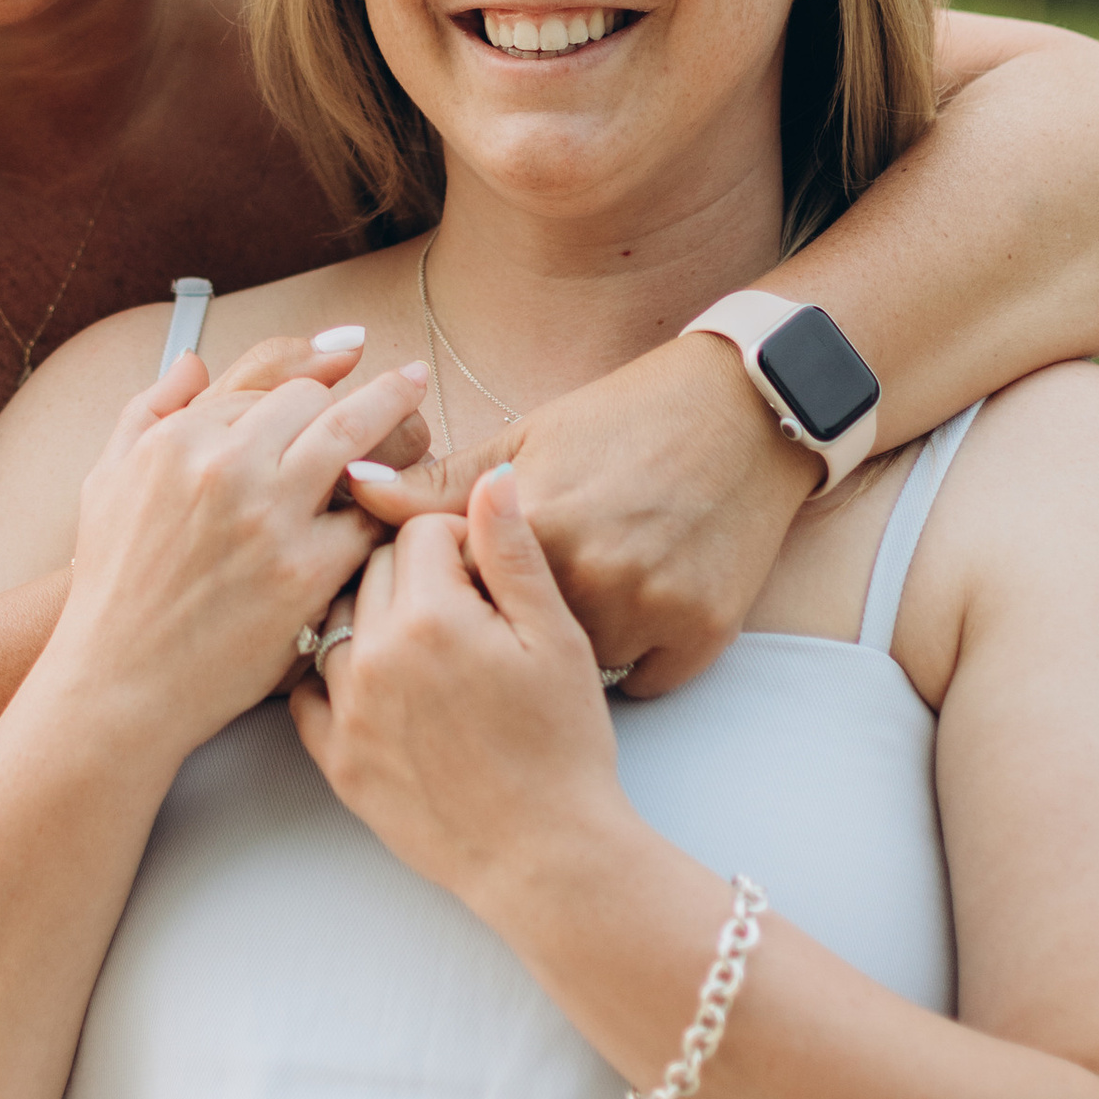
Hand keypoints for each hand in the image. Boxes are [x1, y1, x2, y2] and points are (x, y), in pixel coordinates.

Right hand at [55, 346, 430, 761]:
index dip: (312, 378)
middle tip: (405, 385)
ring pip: (354, 442)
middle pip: (318, 401)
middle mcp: (224, 466)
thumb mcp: (106, 481)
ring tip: (420, 410)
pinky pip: (369, 523)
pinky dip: (387, 514)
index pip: (267, 382)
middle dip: (363, 393)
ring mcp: (268, 518)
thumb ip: (149, 409)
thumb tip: (193, 362)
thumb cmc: (112, 586)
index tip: (347, 362)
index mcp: (179, 437)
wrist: (119, 683)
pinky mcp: (303, 573)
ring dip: (397, 422)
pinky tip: (403, 507)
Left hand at [290, 468, 624, 907]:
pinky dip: (337, 674)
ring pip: (335, 621)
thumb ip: (514, 552)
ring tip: (425, 645)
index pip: (418, 531)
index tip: (484, 572)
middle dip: (412, 572)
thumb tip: (492, 480)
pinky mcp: (335, 758)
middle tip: (460, 607)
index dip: (458, 541)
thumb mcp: (557, 638)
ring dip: (370, 616)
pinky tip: (381, 683)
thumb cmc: (563, 748)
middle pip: (371, 568)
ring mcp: (347, 710)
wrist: (545, 856)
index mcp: (432, 616)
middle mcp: (374, 656)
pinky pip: (310, 689)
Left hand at [344, 332, 813, 692]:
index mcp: (534, 525)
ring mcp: (649, 613)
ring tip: (580, 598)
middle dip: (492, 626)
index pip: (449, 589)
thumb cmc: (626, 422)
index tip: (465, 571)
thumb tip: (351, 487)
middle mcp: (589, 577)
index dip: (447, 584)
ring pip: (572, 668)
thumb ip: (437, 484)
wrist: (746, 416)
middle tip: (521, 589)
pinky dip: (626, 660)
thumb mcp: (527, 441)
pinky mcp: (699, 641)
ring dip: (563, 650)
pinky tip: (631, 614)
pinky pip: (636, 683)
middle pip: (514, 639)